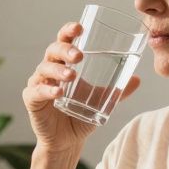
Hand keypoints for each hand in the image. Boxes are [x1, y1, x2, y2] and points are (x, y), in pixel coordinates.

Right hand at [23, 21, 140, 153]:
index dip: (69, 31)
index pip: (64, 40)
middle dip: (65, 50)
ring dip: (58, 71)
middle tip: (78, 56)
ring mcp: (38, 83)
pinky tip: (57, 93)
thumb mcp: (102, 101)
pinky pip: (36, 91)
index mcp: (65, 63)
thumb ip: (117, 91)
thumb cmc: (81, 114)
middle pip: (53, 50)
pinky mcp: (31, 100)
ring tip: (72, 76)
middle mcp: (49, 69)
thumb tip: (137, 79)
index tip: (80, 28)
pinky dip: (47, 90)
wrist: (67, 140)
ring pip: (44, 69)